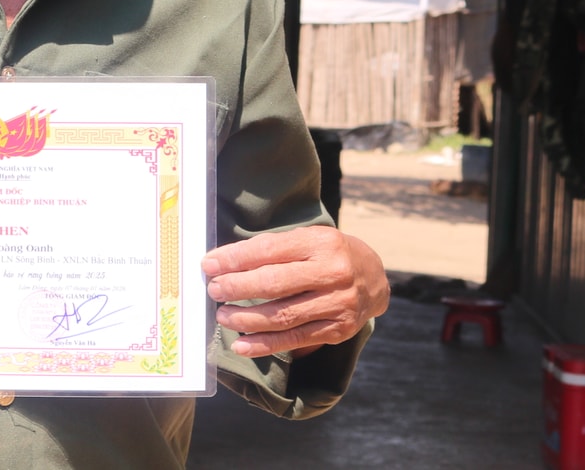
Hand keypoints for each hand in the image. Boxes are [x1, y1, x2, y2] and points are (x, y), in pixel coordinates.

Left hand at [201, 226, 388, 357]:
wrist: (375, 278)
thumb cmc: (328, 255)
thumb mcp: (306, 239)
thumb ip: (271, 249)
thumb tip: (223, 263)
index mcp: (320, 243)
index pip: (269, 250)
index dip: (235, 259)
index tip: (209, 265)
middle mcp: (332, 273)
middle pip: (274, 283)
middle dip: (237, 288)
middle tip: (214, 290)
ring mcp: (337, 304)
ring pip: (282, 315)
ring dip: (245, 318)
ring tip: (222, 315)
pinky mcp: (337, 330)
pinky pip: (295, 339)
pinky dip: (264, 345)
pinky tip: (241, 345)